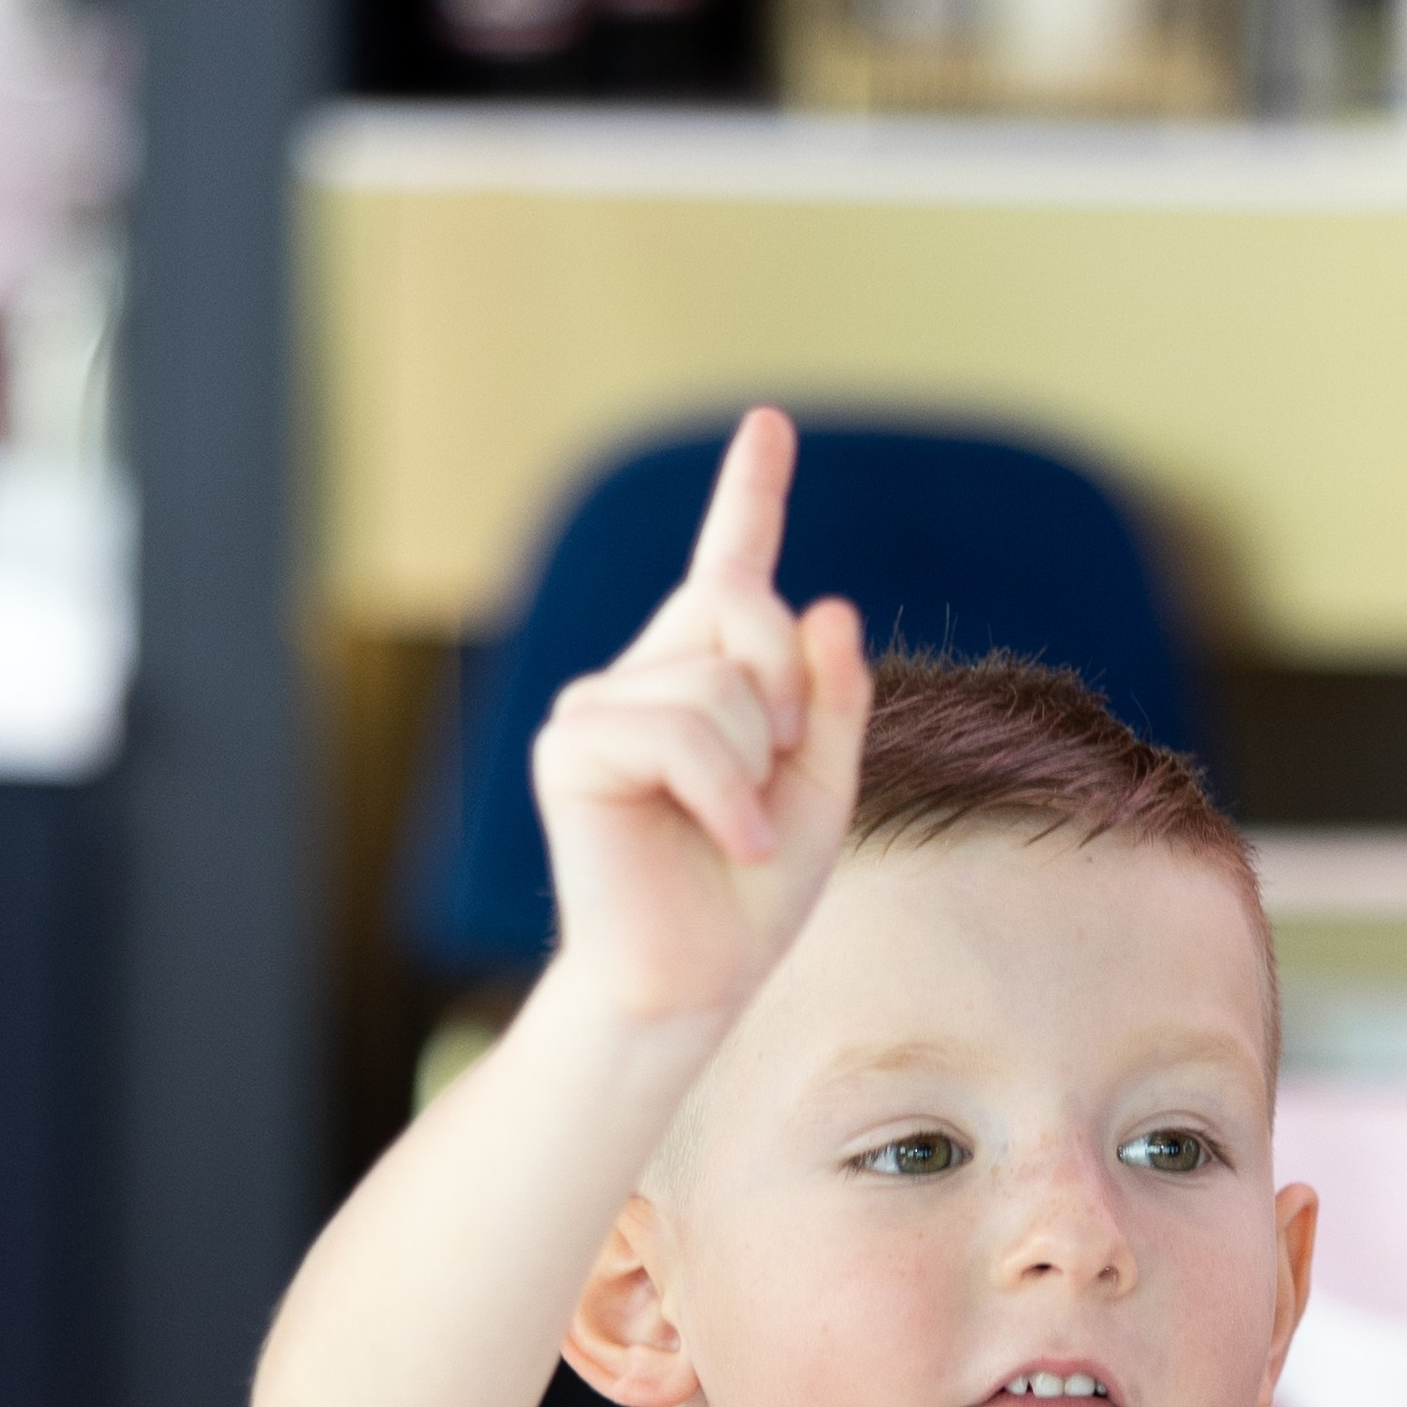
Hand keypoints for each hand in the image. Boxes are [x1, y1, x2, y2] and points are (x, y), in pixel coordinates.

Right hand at [533, 410, 869, 1034]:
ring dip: (754, 767)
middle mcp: (648, 673)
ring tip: (738, 831)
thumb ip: (834, 699)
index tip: (768, 426)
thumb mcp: (824, 788)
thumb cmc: (750, 893)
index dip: (748, 492)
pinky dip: (723, 794)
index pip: (730, 567)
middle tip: (780, 772)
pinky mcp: (572, 745)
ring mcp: (601, 703)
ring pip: (718, 682)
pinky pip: (676, 729)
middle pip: (746, 605)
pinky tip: (728, 842)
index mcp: (709, 676)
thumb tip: (830, 605)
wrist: (691, 980)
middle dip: (791, 688)